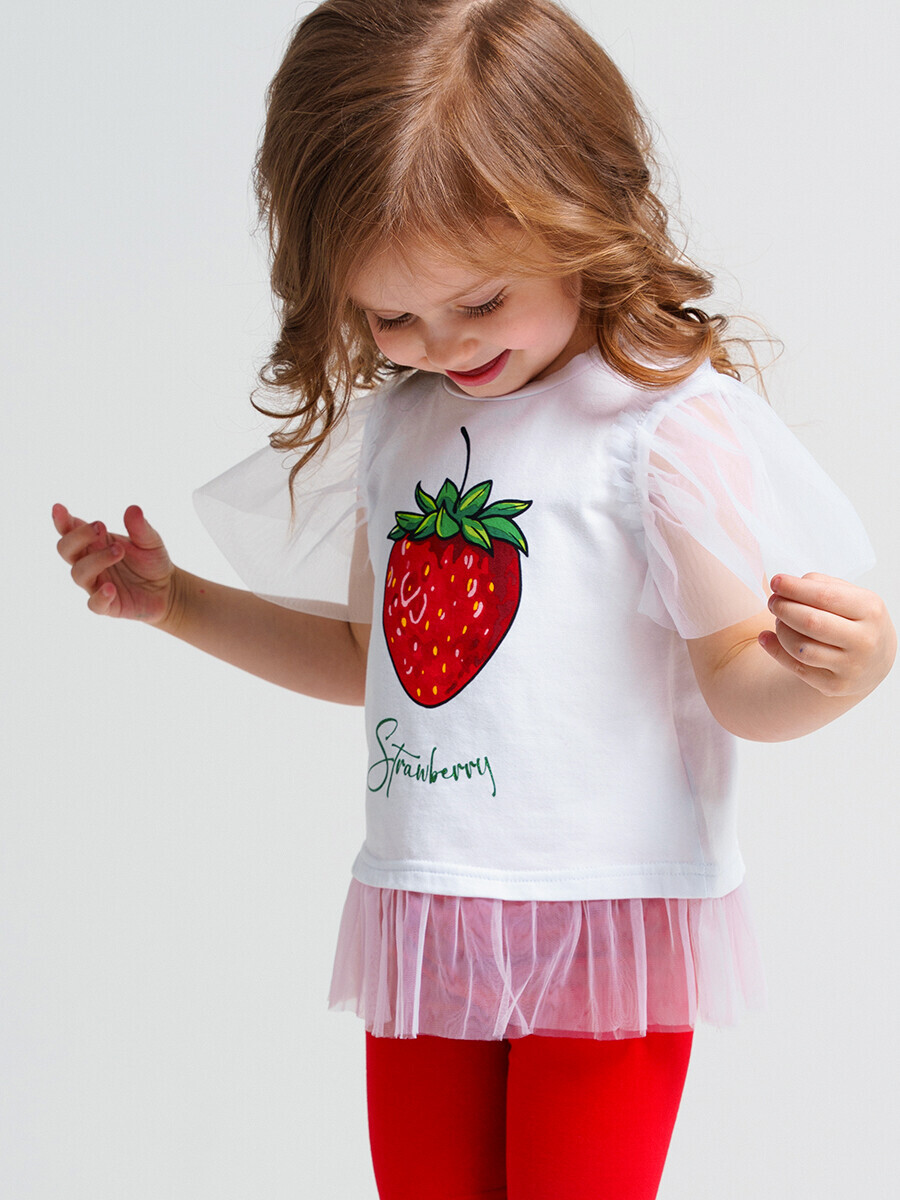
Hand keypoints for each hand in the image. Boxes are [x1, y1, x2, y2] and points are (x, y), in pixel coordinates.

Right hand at [52, 503, 176, 625]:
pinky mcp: (108, 605)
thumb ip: (140, 527)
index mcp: (95, 543)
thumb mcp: (150, 540)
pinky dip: (100, 596)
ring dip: (96, 560)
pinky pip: (94, 604)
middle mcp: (90, 563)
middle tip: (101, 527)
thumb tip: (133, 509)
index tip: (59, 508)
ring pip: (78, 573)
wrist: (168, 588)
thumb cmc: (151, 561)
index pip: (70, 531)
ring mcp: (96, 584)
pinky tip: (111, 587)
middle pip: (66, 550)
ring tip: (119, 550)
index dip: (61, 521)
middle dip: (78, 537)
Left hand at [759, 573, 895, 697]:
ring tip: (778, 620)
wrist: (875, 660)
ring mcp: (850, 666)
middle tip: (773, 602)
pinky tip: (767, 638)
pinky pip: (796, 667)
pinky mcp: (834, 685)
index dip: (794, 588)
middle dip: (783, 608)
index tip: (776, 582)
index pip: (825, 596)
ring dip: (781, 630)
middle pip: (811, 622)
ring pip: (800, 647)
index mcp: (870, 610)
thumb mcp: (851, 596)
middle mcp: (864, 640)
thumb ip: (820, 585)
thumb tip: (786, 586)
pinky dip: (775, 650)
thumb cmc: (855, 620)